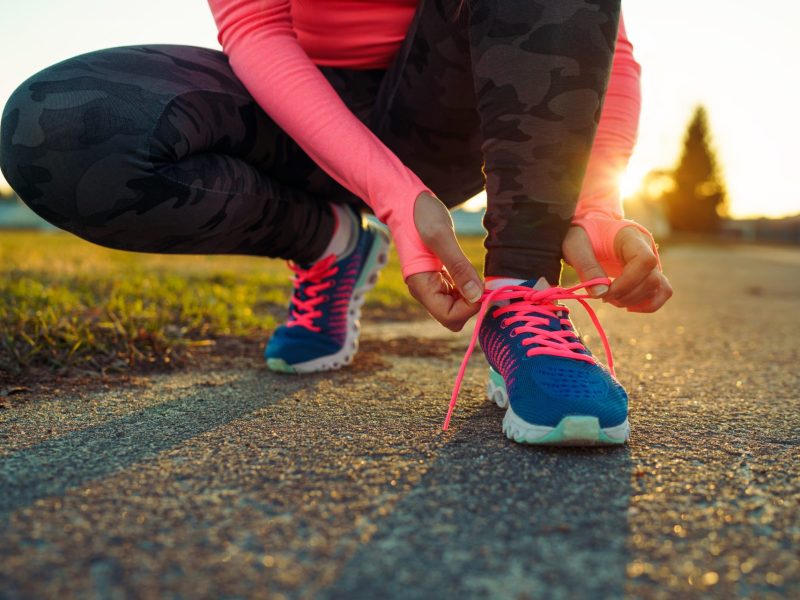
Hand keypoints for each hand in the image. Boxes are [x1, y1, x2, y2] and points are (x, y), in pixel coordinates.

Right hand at [405, 192, 482, 330]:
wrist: (406, 201)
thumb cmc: (420, 215)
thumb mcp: (441, 236)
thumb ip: (459, 266)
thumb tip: (476, 296)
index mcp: (421, 285)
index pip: (449, 317)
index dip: (469, 308)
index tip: (481, 287)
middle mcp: (425, 290)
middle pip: (454, 316)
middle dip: (471, 303)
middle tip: (482, 280)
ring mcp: (431, 284)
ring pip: (457, 306)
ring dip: (471, 294)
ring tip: (476, 272)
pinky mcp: (438, 276)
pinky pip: (456, 292)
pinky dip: (468, 285)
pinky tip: (471, 270)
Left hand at [563, 224, 672, 312]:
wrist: (590, 233)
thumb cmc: (583, 236)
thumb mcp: (576, 246)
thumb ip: (587, 267)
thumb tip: (600, 294)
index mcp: (630, 236)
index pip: (645, 260)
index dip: (628, 282)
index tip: (606, 292)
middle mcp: (647, 248)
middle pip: (652, 279)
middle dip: (626, 296)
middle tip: (603, 296)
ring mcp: (652, 261)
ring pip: (658, 288)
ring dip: (634, 301)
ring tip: (611, 298)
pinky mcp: (651, 273)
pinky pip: (663, 291)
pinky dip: (647, 304)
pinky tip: (627, 305)